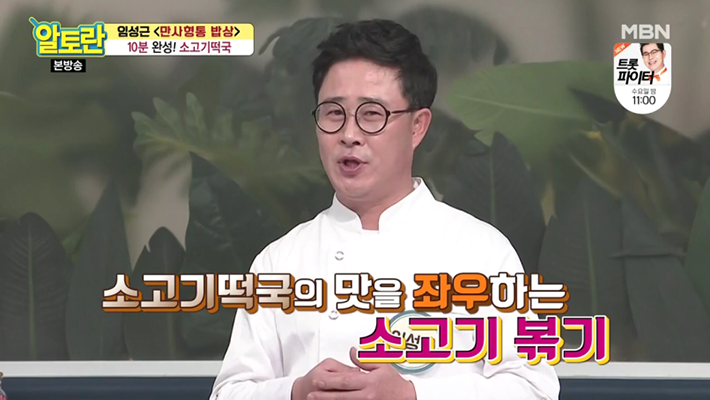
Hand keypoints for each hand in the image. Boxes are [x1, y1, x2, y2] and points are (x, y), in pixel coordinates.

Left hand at [302, 347, 416, 399]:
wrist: (407, 398)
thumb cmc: (395, 382)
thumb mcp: (382, 365)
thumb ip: (365, 359)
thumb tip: (352, 352)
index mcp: (369, 381)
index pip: (345, 381)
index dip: (330, 381)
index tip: (318, 380)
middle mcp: (367, 395)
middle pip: (341, 396)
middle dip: (324, 395)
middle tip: (311, 394)